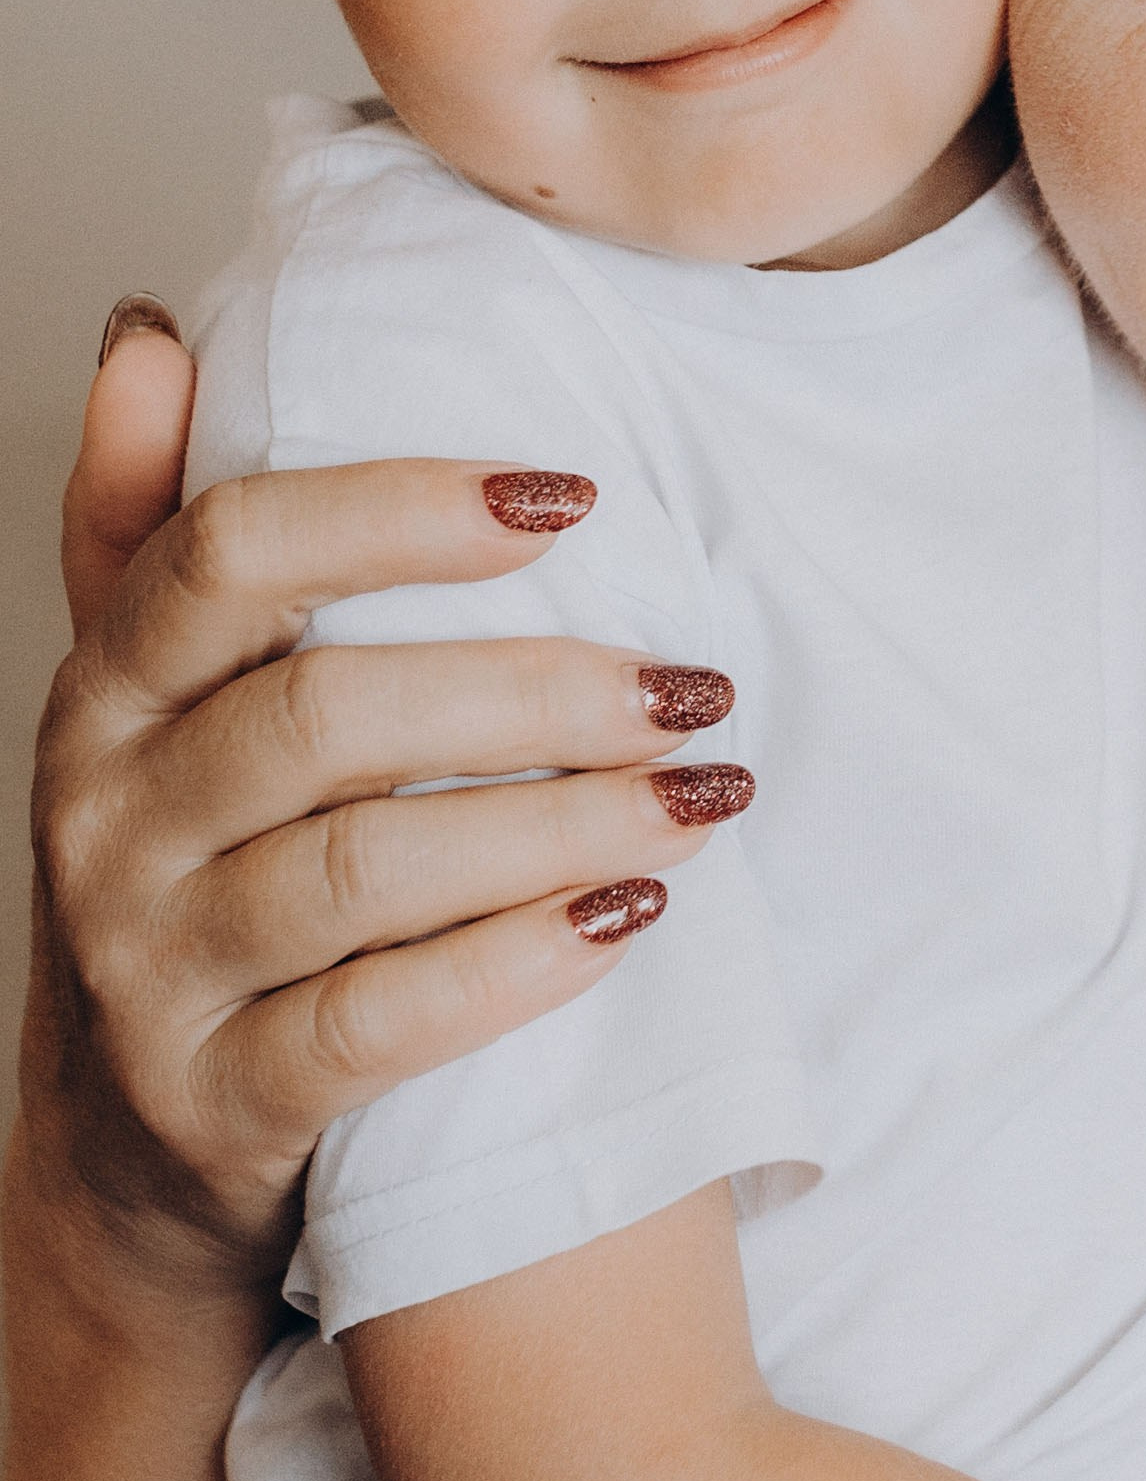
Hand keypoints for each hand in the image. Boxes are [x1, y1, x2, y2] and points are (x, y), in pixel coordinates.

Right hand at [27, 305, 743, 1285]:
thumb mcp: (152, 698)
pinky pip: (375, 1027)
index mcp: (108, 686)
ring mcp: (151, 966)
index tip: (574, 495)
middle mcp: (106, 815)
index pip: (232, 551)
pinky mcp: (217, 1101)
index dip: (402, 509)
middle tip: (695, 684)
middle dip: (537, 688)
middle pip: (327, 714)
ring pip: (363, 871)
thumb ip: (152, 523)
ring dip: (560, 822)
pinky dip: (514, 967)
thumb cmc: (192, 870)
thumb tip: (150, 337)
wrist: (134, 1143)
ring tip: (704, 795)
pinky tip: (630, 918)